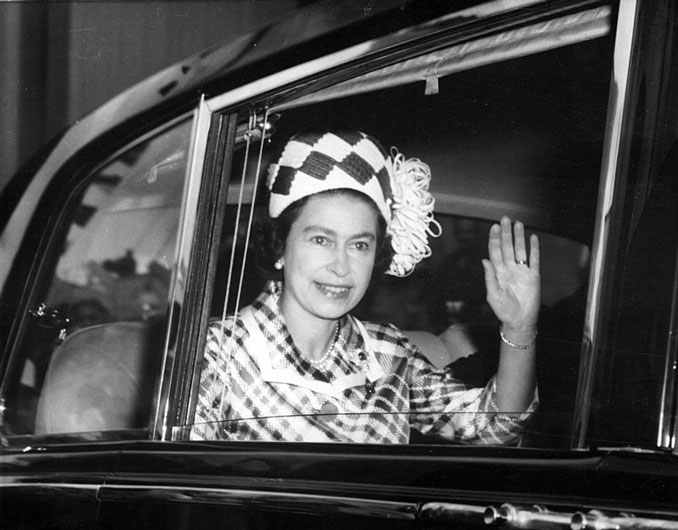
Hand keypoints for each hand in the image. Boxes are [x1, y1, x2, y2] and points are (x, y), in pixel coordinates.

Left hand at [482, 216, 539, 334]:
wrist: (520, 321)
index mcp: (498, 272)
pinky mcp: (534, 276)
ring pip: (520, 250)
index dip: (494, 239)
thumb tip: (484, 260)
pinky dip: (534, 248)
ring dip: (519, 237)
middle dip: (506, 233)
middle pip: (507, 246)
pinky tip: (533, 238)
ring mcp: (522, 271)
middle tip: (505, 219)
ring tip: (518, 224)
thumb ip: (489, 277)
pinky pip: (534, 259)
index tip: (494, 227)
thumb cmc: (504, 310)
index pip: (495, 251)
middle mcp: (509, 268)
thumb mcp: (493, 295)